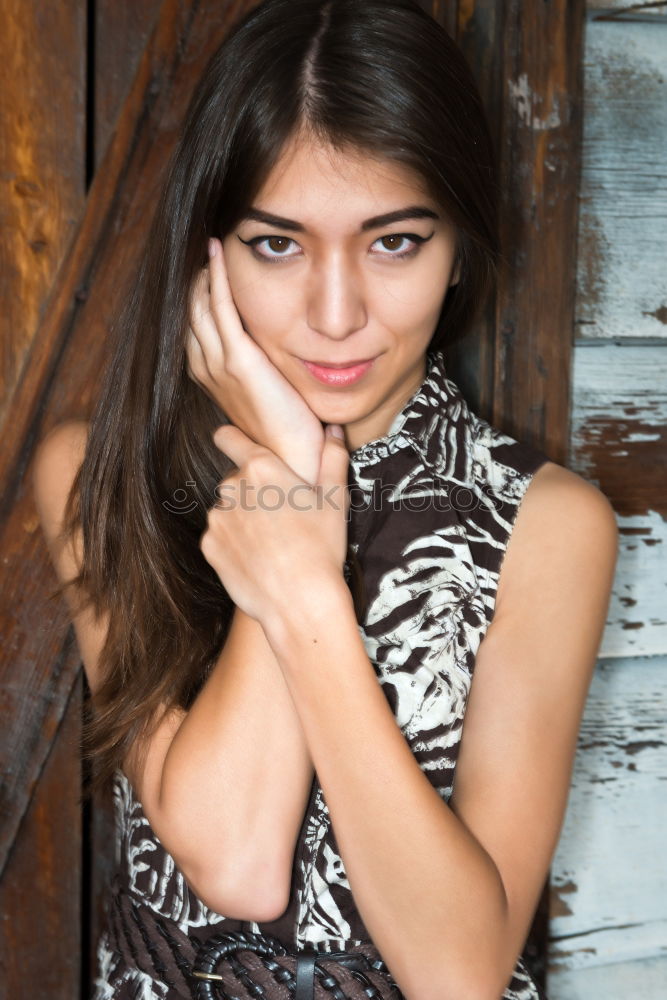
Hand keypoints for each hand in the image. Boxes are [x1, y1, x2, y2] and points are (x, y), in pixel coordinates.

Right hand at [187, 238, 324, 484]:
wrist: (290, 455)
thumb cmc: (283, 429)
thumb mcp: (263, 392)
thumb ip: (258, 371)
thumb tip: (268, 357)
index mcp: (209, 374)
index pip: (192, 323)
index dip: (196, 293)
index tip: (205, 266)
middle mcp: (206, 366)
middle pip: (189, 310)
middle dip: (195, 277)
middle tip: (204, 247)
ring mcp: (218, 362)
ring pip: (198, 304)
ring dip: (202, 271)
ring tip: (209, 243)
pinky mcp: (239, 359)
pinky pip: (220, 306)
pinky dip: (216, 276)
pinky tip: (216, 251)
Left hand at [200, 423, 350, 627]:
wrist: (299, 601)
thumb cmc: (321, 547)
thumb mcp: (335, 499)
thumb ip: (332, 458)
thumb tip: (333, 430)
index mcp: (262, 468)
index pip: (229, 437)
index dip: (231, 439)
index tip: (233, 443)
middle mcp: (232, 488)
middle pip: (235, 480)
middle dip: (252, 491)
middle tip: (280, 515)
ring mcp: (217, 518)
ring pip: (227, 510)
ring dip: (242, 518)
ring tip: (271, 542)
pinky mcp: (209, 546)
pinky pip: (220, 537)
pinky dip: (234, 544)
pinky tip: (258, 558)